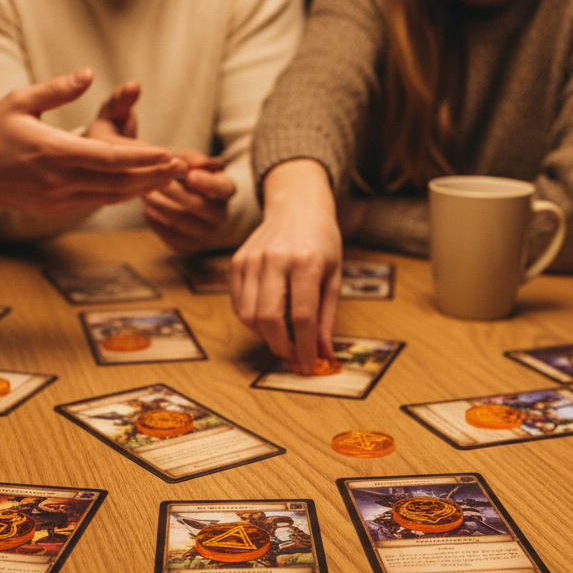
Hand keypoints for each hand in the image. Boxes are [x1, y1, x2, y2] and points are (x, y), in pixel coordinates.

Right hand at [0, 69, 186, 213]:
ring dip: (143, 188)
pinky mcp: (56, 207)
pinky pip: (96, 202)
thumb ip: (57, 89)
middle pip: (117, 182)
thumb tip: (89, 74)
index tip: (167, 153)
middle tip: (182, 167)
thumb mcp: (19, 100)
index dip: (141, 158)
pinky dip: (121, 195)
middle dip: (152, 175)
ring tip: (170, 178)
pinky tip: (140, 186)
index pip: (108, 159)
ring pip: (110, 196)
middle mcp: (58, 179)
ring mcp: (58, 197)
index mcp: (52, 151)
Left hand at [144, 150, 234, 253]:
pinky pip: (170, 235)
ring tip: (146, 194)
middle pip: (200, 207)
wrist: (178, 200)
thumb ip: (190, 159)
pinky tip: (149, 208)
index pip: (224, 188)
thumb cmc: (185, 175)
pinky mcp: (188, 246)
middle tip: (159, 183)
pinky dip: (157, 221)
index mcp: (226, 190)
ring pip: (182, 222)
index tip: (190, 175)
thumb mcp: (188, 161)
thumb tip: (196, 165)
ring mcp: (206, 233)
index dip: (208, 183)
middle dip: (177, 194)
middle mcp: (221, 215)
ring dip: (162, 206)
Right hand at [230, 159, 341, 373]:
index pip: (302, 317)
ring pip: (248, 315)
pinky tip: (268, 319)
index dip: (304, 348)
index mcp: (306, 262)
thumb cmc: (321, 241)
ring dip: (264, 336)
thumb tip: (323, 355)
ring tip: (282, 338)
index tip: (307, 367)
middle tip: (292, 356)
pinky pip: (237, 303)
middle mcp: (275, 259)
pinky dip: (251, 320)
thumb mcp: (334, 276)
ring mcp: (252, 259)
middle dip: (280, 347)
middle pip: (269, 319)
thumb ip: (327, 317)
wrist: (297, 206)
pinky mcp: (237, 261)